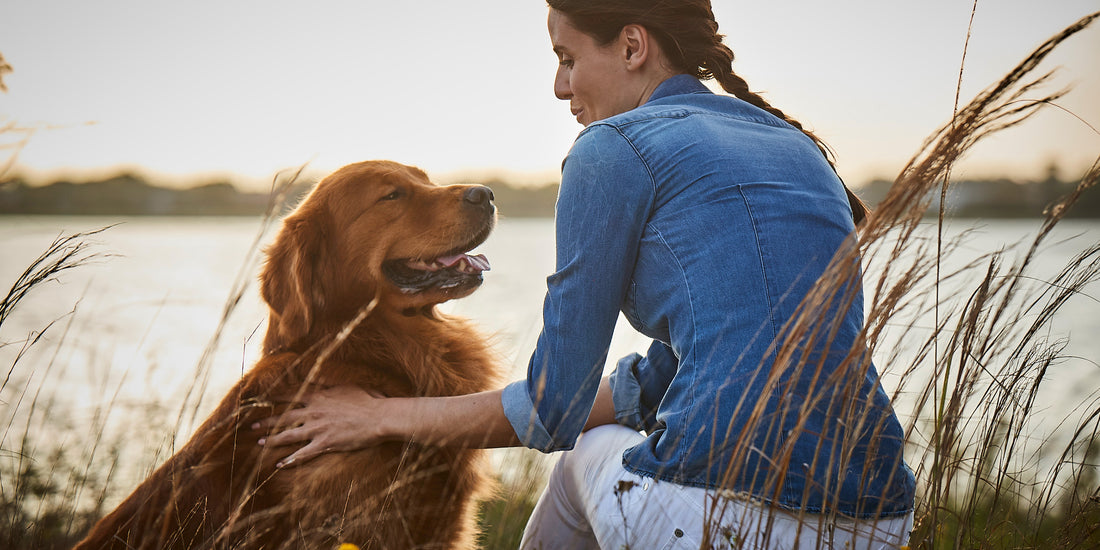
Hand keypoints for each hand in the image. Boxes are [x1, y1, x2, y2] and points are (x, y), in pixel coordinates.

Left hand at [253, 385, 387, 467]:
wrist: (379, 417)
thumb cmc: (369, 400)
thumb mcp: (348, 386)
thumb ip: (331, 385)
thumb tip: (321, 380)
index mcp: (319, 396)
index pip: (291, 395)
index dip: (274, 398)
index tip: (262, 400)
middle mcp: (314, 411)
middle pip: (284, 417)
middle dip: (266, 422)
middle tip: (252, 427)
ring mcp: (318, 428)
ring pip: (288, 435)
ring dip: (272, 439)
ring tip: (260, 443)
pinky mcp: (325, 444)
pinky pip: (303, 454)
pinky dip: (290, 461)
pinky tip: (279, 465)